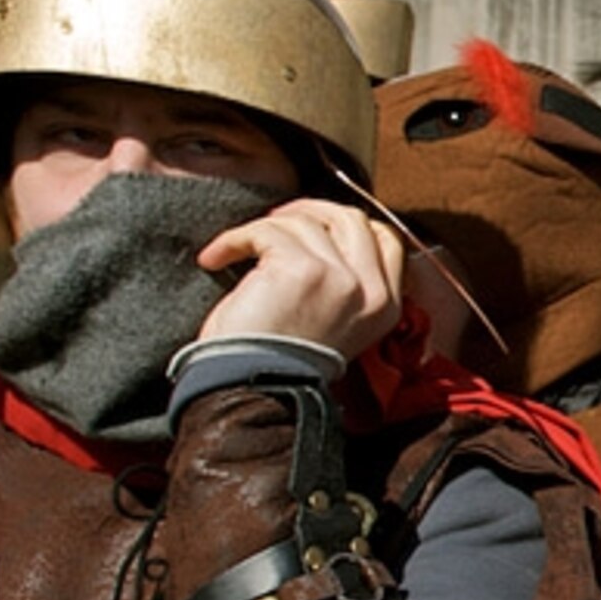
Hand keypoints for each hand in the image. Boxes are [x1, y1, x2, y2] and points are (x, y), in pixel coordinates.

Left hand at [195, 200, 406, 362]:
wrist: (252, 388)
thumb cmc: (280, 361)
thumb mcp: (335, 322)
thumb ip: (346, 283)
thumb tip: (322, 235)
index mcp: (385, 306)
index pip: (385, 239)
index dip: (344, 225)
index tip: (311, 228)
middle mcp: (371, 290)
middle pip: (350, 218)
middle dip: (308, 211)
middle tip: (273, 224)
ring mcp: (340, 277)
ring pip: (303, 222)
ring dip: (262, 230)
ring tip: (233, 251)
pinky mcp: (302, 268)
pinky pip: (265, 231)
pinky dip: (234, 239)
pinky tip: (215, 258)